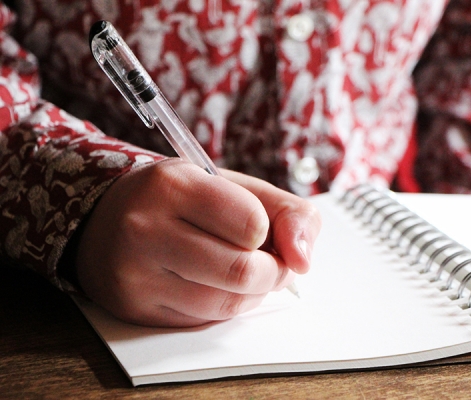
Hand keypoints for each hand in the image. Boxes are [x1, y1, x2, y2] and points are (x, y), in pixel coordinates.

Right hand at [75, 159, 320, 326]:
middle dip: (271, 272)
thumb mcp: (235, 187)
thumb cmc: (181, 201)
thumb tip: (304, 260)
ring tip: (244, 271)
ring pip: (225, 304)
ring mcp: (136, 274)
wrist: (107, 220)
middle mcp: (146, 229)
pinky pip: (202, 321)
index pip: (252, 224)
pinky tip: (213, 285)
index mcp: (174, 185)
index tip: (259, 228)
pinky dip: (223, 306)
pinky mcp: (136, 308)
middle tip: (268, 261)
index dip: (268, 231)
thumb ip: (288, 213)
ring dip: (251, 293)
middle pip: (242, 272)